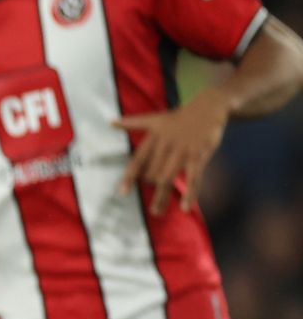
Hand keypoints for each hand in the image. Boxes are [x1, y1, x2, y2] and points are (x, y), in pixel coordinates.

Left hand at [113, 91, 230, 212]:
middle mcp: (166, 146)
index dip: (129, 177)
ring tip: (156, 212)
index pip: (137, 161)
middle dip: (150, 186)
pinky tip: (185, 207)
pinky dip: (190, 193)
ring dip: (162, 197)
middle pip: (153, 173)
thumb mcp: (154, 118)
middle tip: (151, 198)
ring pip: (169, 178)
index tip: (122, 192)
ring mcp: (183, 152)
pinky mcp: (199, 156)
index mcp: (154, 139)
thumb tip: (109, 122)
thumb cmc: (178, 117)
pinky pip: (193, 178)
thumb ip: (131, 123)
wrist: (208, 107)